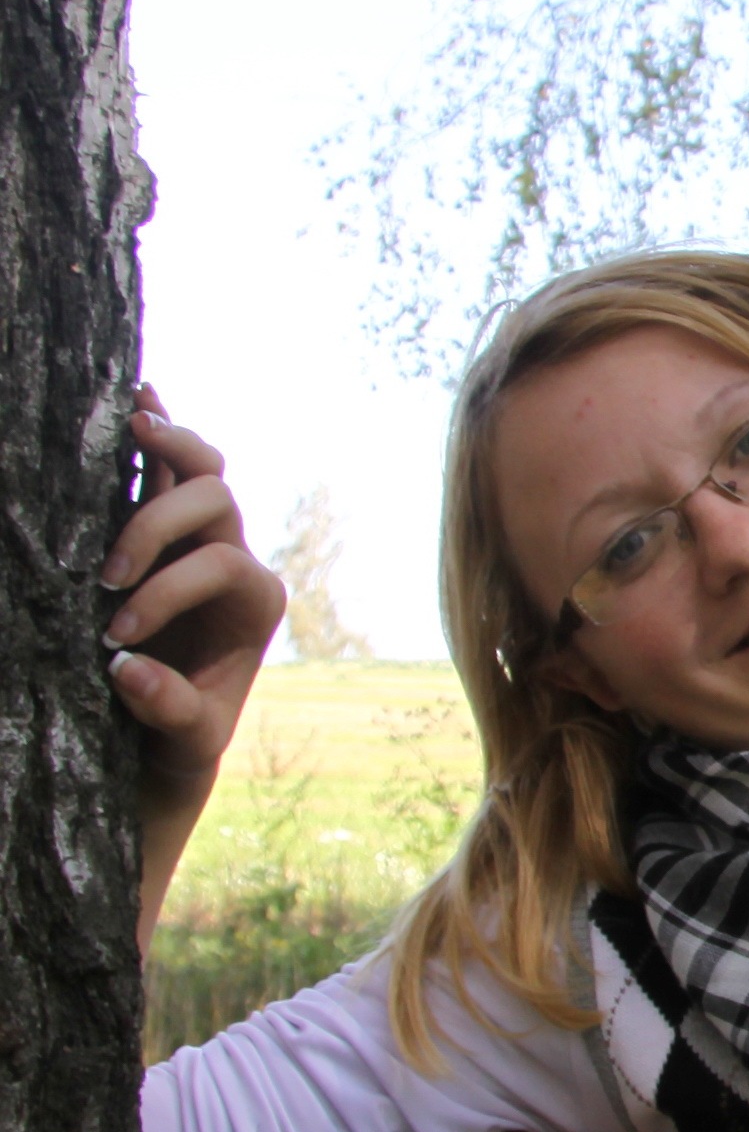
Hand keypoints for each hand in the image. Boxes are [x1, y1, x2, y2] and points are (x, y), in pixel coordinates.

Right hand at [104, 387, 283, 780]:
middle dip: (156, 529)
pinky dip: (154, 430)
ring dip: (167, 445)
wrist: (170, 725)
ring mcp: (201, 537)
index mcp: (257, 603)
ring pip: (200, 469)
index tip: (117, 636)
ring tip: (131, 425)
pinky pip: (163, 469)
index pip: (222, 567)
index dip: (170, 590)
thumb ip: (171, 708)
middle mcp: (236, 559)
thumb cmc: (185, 730)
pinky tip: (136, 395)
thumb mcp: (190, 736)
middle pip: (216, 503)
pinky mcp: (163, 527)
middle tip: (107, 577)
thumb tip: (128, 671)